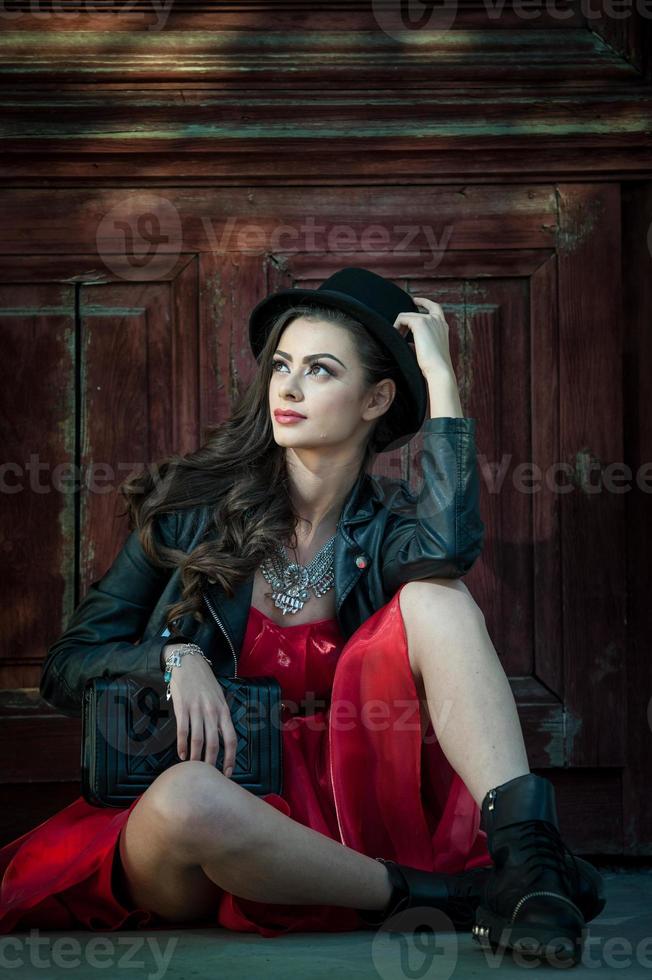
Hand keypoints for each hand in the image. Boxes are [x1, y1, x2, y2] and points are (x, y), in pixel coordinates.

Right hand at [164, 644, 236, 774]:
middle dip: (212, 763)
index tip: (228, 773)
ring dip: (196, 758)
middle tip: (208, 776)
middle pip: (214, 744)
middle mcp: (212, 712)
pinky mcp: (182, 708)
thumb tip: (222, 737)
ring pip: (198, 740)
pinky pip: (183, 731)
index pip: (231, 739)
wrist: (189, 662)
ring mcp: (197, 710)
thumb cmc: (205, 681)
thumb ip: (221, 716)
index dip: (231, 758)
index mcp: (223, 710)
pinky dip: (182, 746)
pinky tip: (181, 755)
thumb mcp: (219, 697)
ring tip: (193, 770)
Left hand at [393, 296, 455, 378]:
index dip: (424, 302)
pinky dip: (396, 326)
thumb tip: (407, 343)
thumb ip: (418, 344)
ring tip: (396, 338)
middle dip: (404, 322)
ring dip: (399, 326)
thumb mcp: (427, 351)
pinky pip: (402, 318)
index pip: (435, 308)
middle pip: (416, 313)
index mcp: (442, 327)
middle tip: (397, 332)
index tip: (414, 300)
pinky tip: (396, 336)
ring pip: (407, 315)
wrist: (438, 370)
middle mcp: (437, 320)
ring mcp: (430, 319)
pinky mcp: (420, 322)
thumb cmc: (433, 366)